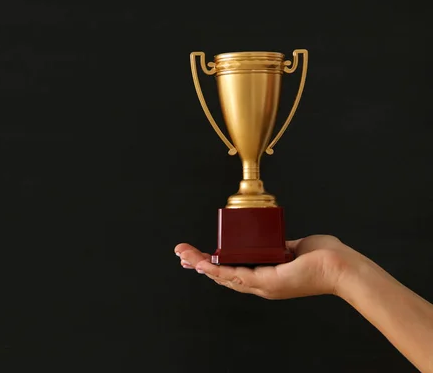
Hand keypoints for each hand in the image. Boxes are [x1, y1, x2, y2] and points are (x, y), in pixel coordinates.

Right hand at [175, 235, 359, 299]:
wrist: (343, 267)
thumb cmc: (325, 258)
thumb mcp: (293, 247)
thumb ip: (278, 244)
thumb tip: (270, 238)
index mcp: (266, 276)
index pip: (233, 271)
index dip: (213, 265)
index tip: (197, 257)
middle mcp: (261, 284)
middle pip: (222, 275)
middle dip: (199, 264)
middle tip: (181, 255)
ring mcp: (263, 285)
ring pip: (224, 275)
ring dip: (201, 265)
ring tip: (185, 256)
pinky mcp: (267, 281)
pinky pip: (236, 275)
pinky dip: (217, 269)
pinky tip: (203, 263)